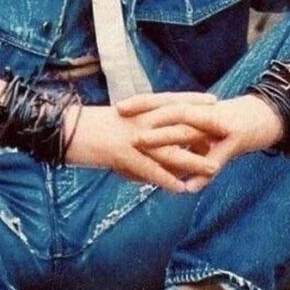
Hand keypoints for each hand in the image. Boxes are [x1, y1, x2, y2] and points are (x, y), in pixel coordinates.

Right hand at [64, 92, 217, 193]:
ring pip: (170, 149)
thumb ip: (130, 124)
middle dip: (203, 129)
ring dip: (194, 160)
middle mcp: (137, 121)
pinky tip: (182, 188)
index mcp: (135, 109)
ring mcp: (131, 138)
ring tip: (215, 168)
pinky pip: (149, 169)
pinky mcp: (121, 155)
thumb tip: (142, 132)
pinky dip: (167, 179)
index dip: (193, 101)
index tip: (213, 101)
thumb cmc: (83, 126)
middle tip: (227, 131)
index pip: (170, 101)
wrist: (62, 129)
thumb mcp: (110, 121)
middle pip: (177, 123)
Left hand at [118, 93, 283, 188]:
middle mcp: (205, 113)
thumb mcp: (208, 132)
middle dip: (144, 113)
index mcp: (197, 108)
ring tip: (142, 145)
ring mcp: (219, 126)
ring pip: (187, 131)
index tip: (118, 106)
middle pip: (170, 110)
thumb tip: (168, 159)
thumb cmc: (236, 125)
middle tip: (121, 116)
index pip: (165, 101)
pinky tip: (189, 187)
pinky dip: (203, 173)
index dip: (142, 102)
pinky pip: (216, 158)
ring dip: (164, 138)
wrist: (272, 118)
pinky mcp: (235, 141)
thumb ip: (188, 143)